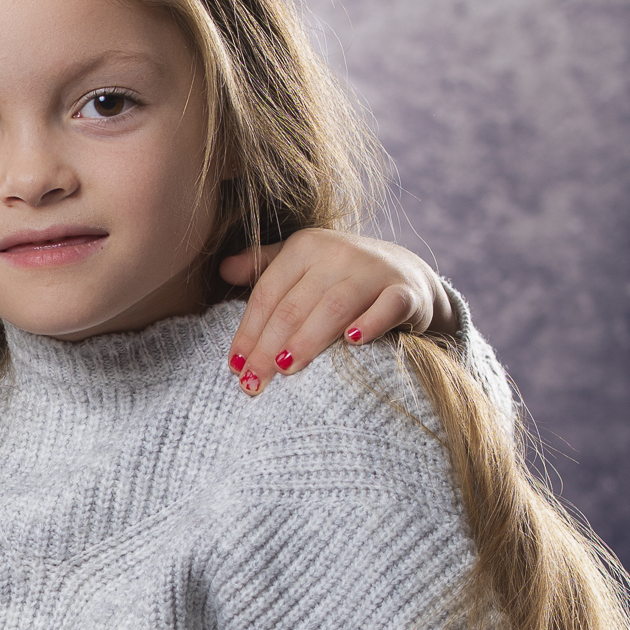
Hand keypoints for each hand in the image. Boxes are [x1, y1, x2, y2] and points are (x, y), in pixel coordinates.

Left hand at [219, 229, 455, 395]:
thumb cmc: (340, 276)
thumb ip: (263, 266)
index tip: (234, 367)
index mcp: (304, 247)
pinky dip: (370, 323)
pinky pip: (388, 306)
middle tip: (252, 382)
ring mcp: (373, 270)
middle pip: (294, 305)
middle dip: (268, 346)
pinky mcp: (406, 291)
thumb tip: (222, 271)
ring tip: (286, 368)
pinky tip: (352, 342)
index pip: (267, 294)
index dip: (248, 331)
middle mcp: (336, 253)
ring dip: (308, 339)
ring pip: (333, 306)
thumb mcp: (301, 264)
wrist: (407, 274)